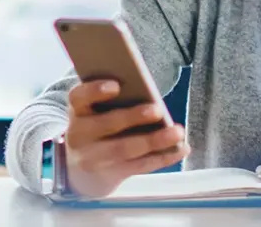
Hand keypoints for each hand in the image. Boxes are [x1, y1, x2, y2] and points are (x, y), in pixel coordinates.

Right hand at [63, 80, 189, 197]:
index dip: (95, 90)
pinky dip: (164, 157)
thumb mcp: (96, 111)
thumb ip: (114, 100)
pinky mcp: (111, 175)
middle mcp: (80, 135)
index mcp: (78, 111)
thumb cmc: (98, 126)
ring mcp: (94, 158)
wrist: (79, 170)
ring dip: (155, 140)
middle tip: (157, 110)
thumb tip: (148, 91)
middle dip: (134, 117)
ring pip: (126, 149)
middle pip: (107, 124)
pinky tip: (182, 148)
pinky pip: (140, 165)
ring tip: (177, 132)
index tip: (116, 85)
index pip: (78, 97)